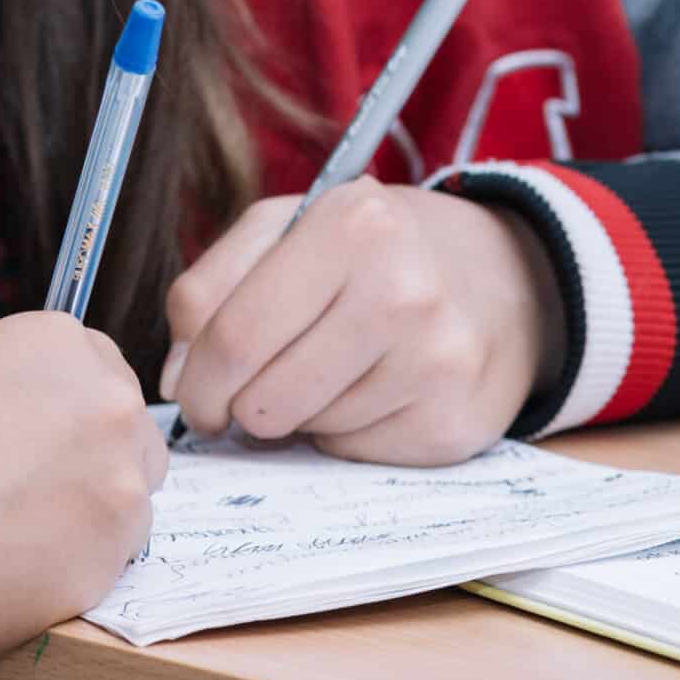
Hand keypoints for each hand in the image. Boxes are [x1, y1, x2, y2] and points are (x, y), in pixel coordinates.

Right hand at [0, 312, 166, 677]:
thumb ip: (17, 397)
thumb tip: (35, 436)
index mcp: (58, 341)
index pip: (100, 370)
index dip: (65, 411)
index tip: (33, 439)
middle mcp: (105, 402)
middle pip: (127, 433)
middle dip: (87, 461)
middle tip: (21, 492)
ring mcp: (118, 484)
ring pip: (125, 502)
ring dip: (82, 518)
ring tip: (3, 537)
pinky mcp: (110, 563)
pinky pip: (106, 566)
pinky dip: (67, 572)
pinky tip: (5, 571)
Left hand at [157, 179, 563, 464]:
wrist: (501, 279)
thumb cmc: (370, 252)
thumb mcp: (284, 229)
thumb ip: (209, 289)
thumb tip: (178, 379)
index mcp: (350, 226)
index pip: (232, 336)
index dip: (196, 381)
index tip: (192, 393)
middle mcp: (403, 290)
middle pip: (264, 398)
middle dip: (237, 407)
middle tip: (246, 391)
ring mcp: (437, 361)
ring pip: (307, 430)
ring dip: (296, 412)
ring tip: (328, 367)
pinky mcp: (455, 422)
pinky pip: (353, 453)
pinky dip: (343, 431)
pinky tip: (370, 389)